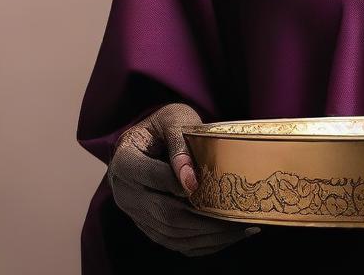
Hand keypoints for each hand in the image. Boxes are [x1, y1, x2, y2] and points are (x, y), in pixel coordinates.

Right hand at [107, 102, 261, 256]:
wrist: (147, 139)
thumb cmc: (163, 124)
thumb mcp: (172, 119)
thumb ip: (179, 142)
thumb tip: (190, 178)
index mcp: (125, 161)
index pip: (151, 177)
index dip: (177, 183)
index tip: (203, 186)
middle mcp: (125, 193)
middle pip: (164, 215)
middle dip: (203, 220)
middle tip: (236, 218)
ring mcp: (135, 213)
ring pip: (171, 234)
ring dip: (207, 237)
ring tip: (239, 229)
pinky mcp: (148, 225)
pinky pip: (173, 242)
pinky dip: (200, 244)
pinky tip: (225, 237)